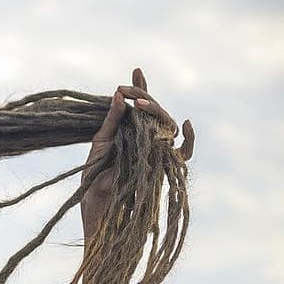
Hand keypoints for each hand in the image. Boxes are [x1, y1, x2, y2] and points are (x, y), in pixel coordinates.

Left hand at [80, 68, 194, 238]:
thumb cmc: (93, 184)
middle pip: (156, 113)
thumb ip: (110, 123)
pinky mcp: (164, 169)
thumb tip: (118, 96)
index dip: (139, 88)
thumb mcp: (98, 149)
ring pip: (168, 126)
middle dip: (145, 98)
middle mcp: (144, 141)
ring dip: (158, 112)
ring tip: (142, 105)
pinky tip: (186, 124)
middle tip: (128, 91)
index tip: (136, 69)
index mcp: (128, 134)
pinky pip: (185, 154)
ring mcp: (156, 153)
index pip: (137, 107)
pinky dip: (190, 140)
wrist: (99, 213)